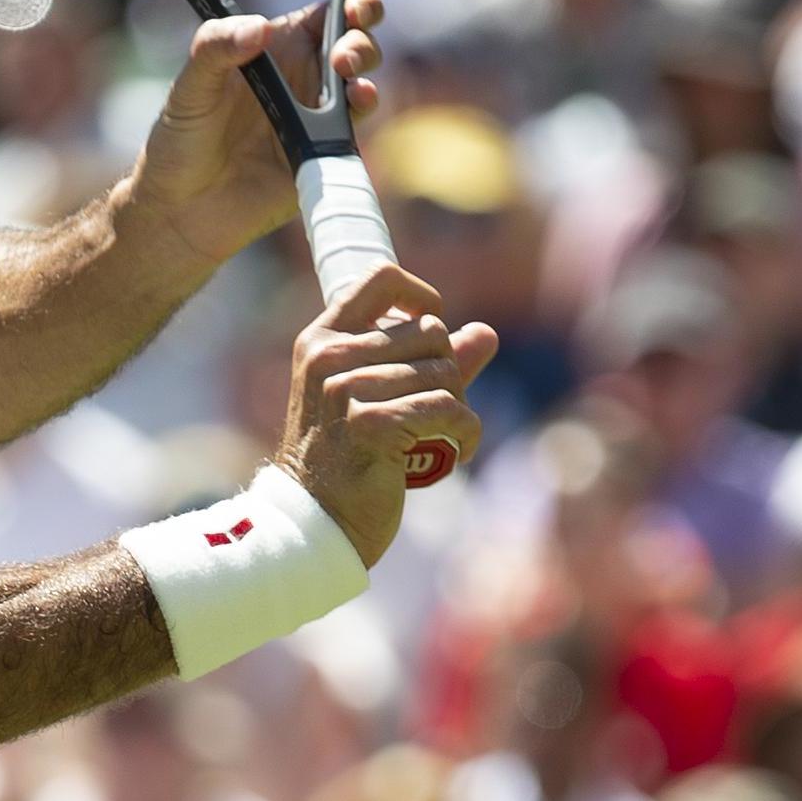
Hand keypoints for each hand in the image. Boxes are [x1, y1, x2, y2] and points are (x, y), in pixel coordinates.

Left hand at [125, 0, 384, 268]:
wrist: (182, 210)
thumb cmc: (180, 142)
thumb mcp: (189, 88)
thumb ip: (214, 49)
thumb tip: (258, 28)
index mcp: (272, 52)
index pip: (324, 16)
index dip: (349, 3)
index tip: (353, 3)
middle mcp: (302, 80)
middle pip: (353, 42)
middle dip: (362, 33)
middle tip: (343, 49)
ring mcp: (317, 117)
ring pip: (360, 78)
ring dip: (365, 65)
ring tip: (347, 67)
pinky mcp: (325, 152)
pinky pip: (355, 124)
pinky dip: (365, 105)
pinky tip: (358, 97)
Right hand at [278, 264, 494, 567]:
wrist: (316, 522)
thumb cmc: (348, 458)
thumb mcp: (379, 399)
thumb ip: (429, 363)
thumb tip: (486, 332)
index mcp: (322, 340)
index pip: (380, 278)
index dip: (420, 295)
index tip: (432, 328)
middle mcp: (329, 356)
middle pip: (431, 332)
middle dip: (448, 372)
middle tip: (432, 412)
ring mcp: (345, 389)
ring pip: (445, 374)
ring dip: (458, 409)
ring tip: (440, 437)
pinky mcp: (371, 424)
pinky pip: (451, 410)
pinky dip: (466, 434)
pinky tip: (454, 453)